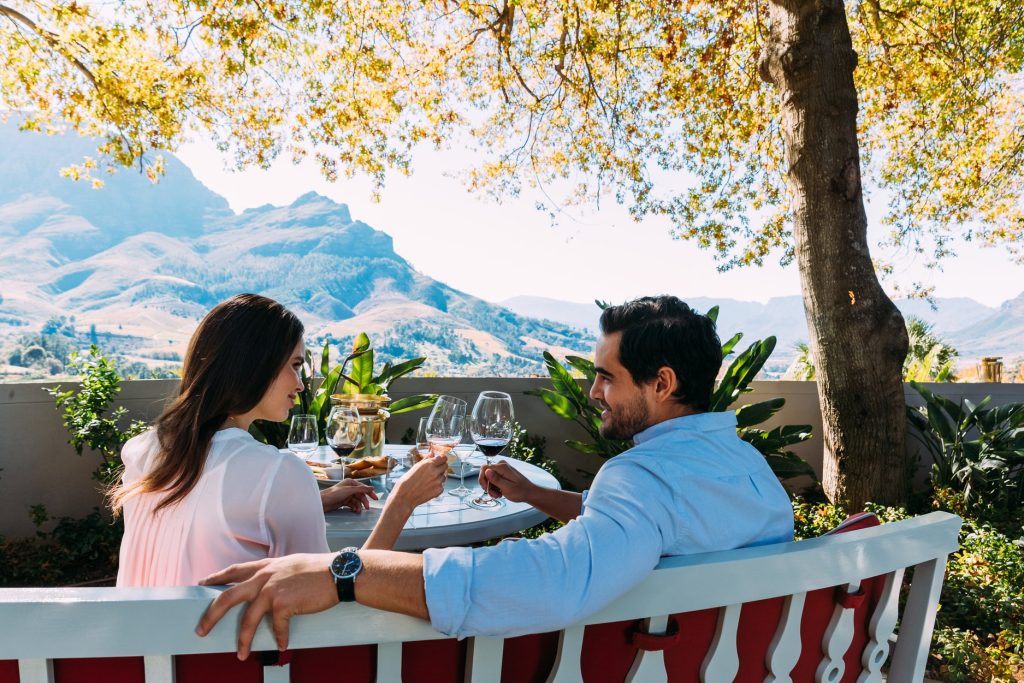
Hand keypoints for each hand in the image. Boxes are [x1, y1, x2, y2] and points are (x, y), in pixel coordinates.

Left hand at [196, 553, 336, 659]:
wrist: (338, 573)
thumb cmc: (320, 569)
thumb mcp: (292, 564)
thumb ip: (276, 573)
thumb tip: (268, 585)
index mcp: (266, 566)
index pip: (234, 570)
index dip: (216, 577)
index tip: (203, 584)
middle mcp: (264, 577)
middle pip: (227, 597)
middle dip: (211, 616)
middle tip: (201, 631)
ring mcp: (272, 590)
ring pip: (248, 620)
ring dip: (243, 640)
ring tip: (241, 653)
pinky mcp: (283, 604)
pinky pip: (277, 628)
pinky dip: (279, 639)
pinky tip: (282, 646)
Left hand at [320, 479, 377, 512]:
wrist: (322, 502)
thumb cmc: (334, 494)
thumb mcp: (349, 490)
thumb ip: (361, 489)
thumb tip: (372, 488)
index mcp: (350, 482)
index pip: (363, 487)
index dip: (370, 493)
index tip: (376, 499)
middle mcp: (349, 488)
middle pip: (360, 495)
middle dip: (364, 501)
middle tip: (367, 508)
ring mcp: (346, 495)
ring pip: (357, 500)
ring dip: (359, 506)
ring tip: (358, 511)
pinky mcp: (343, 502)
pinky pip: (352, 504)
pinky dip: (354, 507)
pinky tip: (355, 511)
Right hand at [388, 454, 446, 509]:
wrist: (405, 496)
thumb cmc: (407, 482)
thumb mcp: (415, 467)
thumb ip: (426, 460)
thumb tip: (432, 454)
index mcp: (429, 464)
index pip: (443, 458)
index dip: (442, 459)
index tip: (441, 460)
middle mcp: (435, 472)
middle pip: (445, 466)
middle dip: (441, 467)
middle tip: (434, 471)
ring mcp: (438, 481)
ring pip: (444, 476)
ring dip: (439, 477)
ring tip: (428, 481)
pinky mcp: (439, 490)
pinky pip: (442, 486)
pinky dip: (437, 486)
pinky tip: (428, 487)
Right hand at [479, 461, 536, 502]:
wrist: (529, 492)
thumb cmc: (520, 491)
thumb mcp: (507, 488)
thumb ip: (496, 479)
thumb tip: (486, 471)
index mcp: (502, 467)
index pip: (484, 468)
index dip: (482, 479)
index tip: (486, 489)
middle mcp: (501, 465)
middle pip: (485, 473)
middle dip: (488, 486)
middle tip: (494, 495)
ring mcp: (502, 469)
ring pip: (489, 477)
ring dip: (491, 488)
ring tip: (498, 495)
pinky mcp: (503, 473)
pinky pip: (494, 479)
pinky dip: (495, 487)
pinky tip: (500, 492)